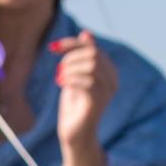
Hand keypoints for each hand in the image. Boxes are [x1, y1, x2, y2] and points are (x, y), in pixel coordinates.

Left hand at [49, 31, 117, 148]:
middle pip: (93, 54)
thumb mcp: (76, 74)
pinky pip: (87, 82)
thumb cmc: (75, 103)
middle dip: (71, 58)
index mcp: (109, 71)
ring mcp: (108, 92)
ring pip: (92, 66)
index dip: (72, 44)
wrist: (74, 131)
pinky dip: (71, 79)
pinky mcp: (99, 102)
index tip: (53, 47)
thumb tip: (87, 33)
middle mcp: (113, 80)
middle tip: (58, 70)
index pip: (92, 47)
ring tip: (59, 78)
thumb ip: (82, 56)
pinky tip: (61, 84)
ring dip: (70, 69)